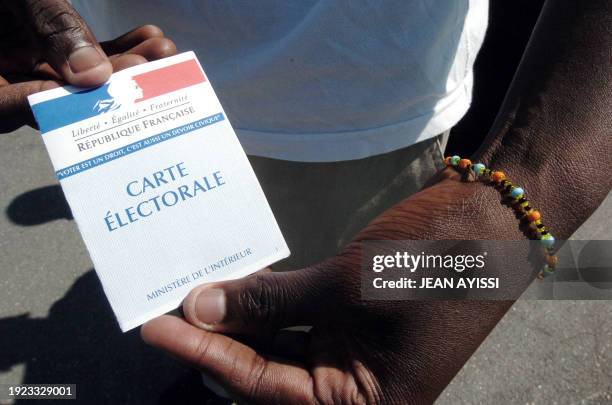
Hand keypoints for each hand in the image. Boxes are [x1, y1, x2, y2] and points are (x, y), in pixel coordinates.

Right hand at [0, 0, 175, 130]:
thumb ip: (49, 26)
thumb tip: (93, 74)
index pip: (16, 103)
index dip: (66, 101)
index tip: (107, 91)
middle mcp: (2, 77)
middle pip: (58, 95)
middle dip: (110, 83)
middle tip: (153, 70)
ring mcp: (21, 62)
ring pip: (76, 76)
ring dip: (121, 64)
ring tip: (161, 50)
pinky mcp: (41, 47)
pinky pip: (80, 55)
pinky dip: (112, 47)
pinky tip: (147, 37)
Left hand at [142, 168, 529, 403]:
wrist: (490, 216)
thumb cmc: (430, 260)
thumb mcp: (346, 285)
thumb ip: (273, 301)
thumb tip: (204, 308)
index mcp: (365, 403)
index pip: (263, 386)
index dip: (206, 354)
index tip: (159, 327)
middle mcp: (358, 386)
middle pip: (269, 369)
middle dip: (219, 337)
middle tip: (169, 308)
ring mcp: (358, 350)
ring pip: (283, 343)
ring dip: (242, 318)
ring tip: (195, 293)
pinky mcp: (356, 318)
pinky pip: (303, 318)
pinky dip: (272, 301)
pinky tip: (240, 282)